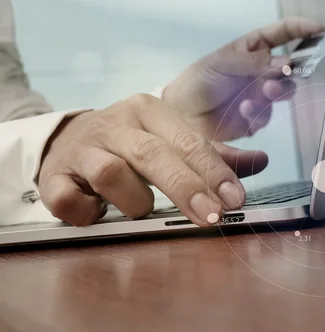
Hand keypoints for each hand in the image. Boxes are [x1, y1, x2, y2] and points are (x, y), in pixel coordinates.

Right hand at [38, 94, 267, 226]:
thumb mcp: (173, 140)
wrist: (70, 140)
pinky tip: (98, 214)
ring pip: (111, 175)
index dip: (213, 171)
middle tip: (212, 217)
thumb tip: (261, 160)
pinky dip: (86, 212)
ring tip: (141, 209)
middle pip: (153, 155)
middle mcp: (117, 125)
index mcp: (150, 112)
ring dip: (134, 202)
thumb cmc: (134, 145)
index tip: (235, 199)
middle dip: (186, 188)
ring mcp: (83, 149)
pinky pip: (67, 200)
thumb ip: (216, 155)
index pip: (188, 141)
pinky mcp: (54, 176)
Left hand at [163, 18, 324, 141]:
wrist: (181, 113)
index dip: (302, 29)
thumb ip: (253, 63)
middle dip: (289, 72)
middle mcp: (261, 71)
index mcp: (254, 48)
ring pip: (283, 93)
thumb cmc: (198, 80)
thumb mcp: (222, 63)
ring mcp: (260, 95)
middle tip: (280, 76)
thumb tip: (284, 62)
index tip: (320, 30)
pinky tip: (243, 110)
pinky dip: (258, 112)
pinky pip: (267, 115)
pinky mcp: (256, 118)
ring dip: (276, 93)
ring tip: (262, 94)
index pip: (283, 33)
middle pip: (290, 68)